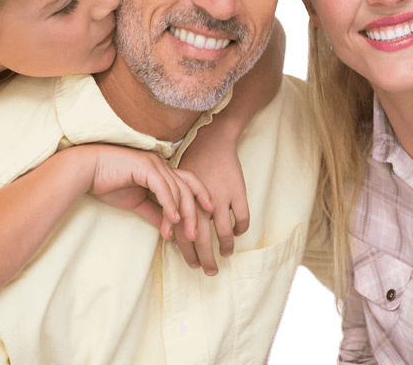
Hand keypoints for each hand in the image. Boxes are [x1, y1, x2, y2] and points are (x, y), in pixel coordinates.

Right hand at [87, 144, 212, 241]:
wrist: (86, 171)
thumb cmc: (108, 184)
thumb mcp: (136, 203)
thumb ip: (154, 213)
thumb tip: (169, 229)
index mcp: (161, 171)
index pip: (188, 183)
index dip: (201, 197)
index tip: (210, 216)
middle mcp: (161, 164)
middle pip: (188, 187)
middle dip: (195, 212)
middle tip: (197, 236)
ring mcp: (154, 164)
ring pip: (178, 190)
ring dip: (183, 215)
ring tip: (187, 235)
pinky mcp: (144, 167)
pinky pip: (163, 188)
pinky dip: (170, 205)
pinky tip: (173, 220)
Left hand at [174, 145, 249, 275]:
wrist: (211, 142)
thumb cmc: (190, 165)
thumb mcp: (176, 187)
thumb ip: (172, 210)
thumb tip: (169, 237)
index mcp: (184, 203)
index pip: (184, 235)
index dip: (188, 253)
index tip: (193, 265)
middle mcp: (201, 203)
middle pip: (202, 239)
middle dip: (206, 259)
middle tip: (210, 271)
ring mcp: (221, 198)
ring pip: (224, 233)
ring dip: (225, 247)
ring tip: (225, 254)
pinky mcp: (238, 192)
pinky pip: (242, 218)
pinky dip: (240, 229)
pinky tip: (237, 233)